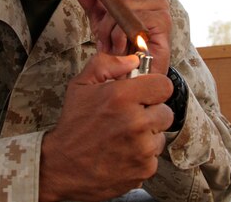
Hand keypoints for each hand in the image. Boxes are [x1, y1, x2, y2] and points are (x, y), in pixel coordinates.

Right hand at [39, 52, 173, 201]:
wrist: (64, 166)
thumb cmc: (74, 124)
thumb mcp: (81, 85)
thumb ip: (107, 64)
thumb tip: (133, 60)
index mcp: (122, 97)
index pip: (164, 85)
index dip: (155, 87)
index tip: (145, 93)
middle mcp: (136, 121)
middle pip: (166, 112)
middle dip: (151, 112)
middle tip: (132, 116)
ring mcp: (142, 148)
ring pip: (161, 135)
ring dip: (148, 135)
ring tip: (124, 135)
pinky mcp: (145, 169)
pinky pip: (154, 156)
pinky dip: (143, 155)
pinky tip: (123, 151)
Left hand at [61, 0, 171, 73]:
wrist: (132, 73)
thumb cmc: (118, 41)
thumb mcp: (98, 15)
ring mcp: (160, 8)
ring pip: (127, 2)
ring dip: (108, 23)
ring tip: (105, 40)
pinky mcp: (163, 25)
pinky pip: (133, 21)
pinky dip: (119, 36)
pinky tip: (117, 47)